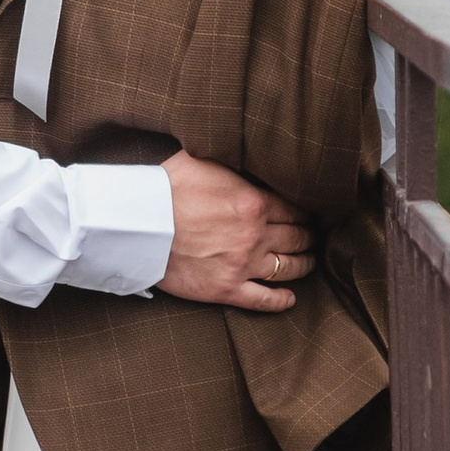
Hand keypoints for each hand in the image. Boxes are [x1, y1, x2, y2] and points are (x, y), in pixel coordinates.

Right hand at [157, 151, 314, 314]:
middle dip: (307, 236)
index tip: (309, 214)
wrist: (138, 225)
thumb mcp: (204, 159)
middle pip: (296, 238)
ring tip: (307, 262)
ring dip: (303, 265)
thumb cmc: (165, 187)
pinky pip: (263, 300)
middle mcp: (255, 235)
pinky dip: (280, 302)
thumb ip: (231, 162)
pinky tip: (290, 299)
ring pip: (287, 268)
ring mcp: (242, 265)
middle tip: (311, 236)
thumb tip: (241, 148)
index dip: (304, 212)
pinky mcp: (225, 289)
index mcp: (254, 202)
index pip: (294, 208)